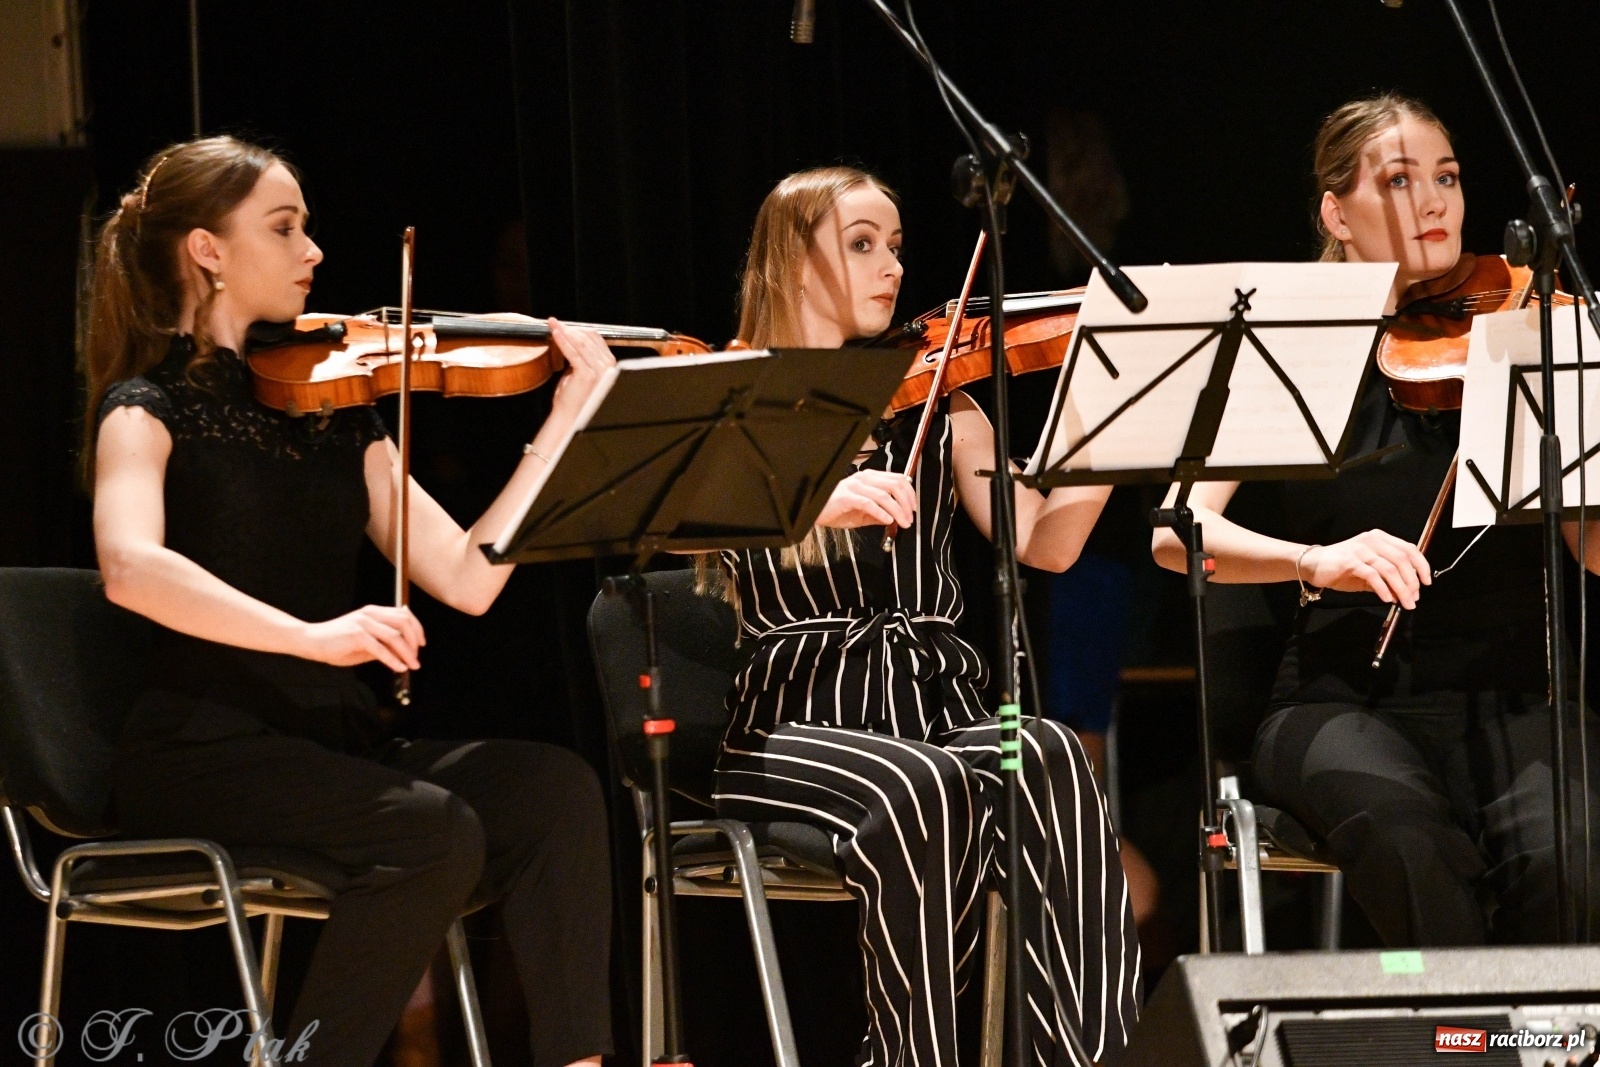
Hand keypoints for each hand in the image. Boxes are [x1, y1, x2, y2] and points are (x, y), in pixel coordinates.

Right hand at [296, 605, 425, 671]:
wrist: (311, 641)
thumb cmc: (337, 642)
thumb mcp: (365, 641)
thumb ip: (383, 641)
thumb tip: (404, 649)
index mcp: (374, 612)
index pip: (404, 614)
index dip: (417, 628)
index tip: (422, 644)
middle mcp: (370, 614)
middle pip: (404, 623)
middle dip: (415, 641)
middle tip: (417, 657)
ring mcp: (363, 623)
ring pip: (395, 636)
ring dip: (407, 653)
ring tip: (412, 665)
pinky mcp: (356, 635)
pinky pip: (381, 649)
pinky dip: (393, 660)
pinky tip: (398, 668)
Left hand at [548, 318, 615, 418]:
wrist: (570, 415)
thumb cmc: (574, 395)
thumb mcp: (581, 371)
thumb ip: (582, 356)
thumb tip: (572, 335)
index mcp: (609, 364)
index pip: (595, 338)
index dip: (578, 329)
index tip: (564, 325)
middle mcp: (608, 366)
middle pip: (588, 337)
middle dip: (570, 328)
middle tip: (554, 322)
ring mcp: (599, 370)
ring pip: (580, 342)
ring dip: (564, 331)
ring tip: (552, 324)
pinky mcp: (586, 374)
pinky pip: (573, 352)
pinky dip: (562, 340)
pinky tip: (554, 333)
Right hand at [815, 470, 915, 528]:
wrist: (815, 511)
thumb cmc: (837, 509)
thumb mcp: (863, 512)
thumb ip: (880, 512)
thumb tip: (897, 518)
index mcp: (870, 478)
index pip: (897, 479)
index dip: (910, 493)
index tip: (913, 509)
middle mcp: (864, 478)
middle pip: (894, 485)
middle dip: (906, 503)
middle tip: (910, 518)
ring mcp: (855, 486)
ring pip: (884, 495)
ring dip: (897, 510)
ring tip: (902, 522)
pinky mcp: (847, 497)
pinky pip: (869, 503)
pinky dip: (881, 512)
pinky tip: (887, 520)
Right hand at [1301, 530, 1431, 609]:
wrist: (1313, 564)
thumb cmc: (1341, 568)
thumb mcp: (1369, 572)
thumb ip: (1387, 579)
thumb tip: (1405, 594)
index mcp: (1379, 539)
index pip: (1409, 549)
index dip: (1421, 566)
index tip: (1426, 583)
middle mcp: (1372, 540)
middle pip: (1402, 560)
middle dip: (1412, 581)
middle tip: (1414, 598)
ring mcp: (1361, 550)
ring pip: (1390, 569)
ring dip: (1401, 588)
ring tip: (1404, 603)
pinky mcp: (1350, 561)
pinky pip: (1372, 575)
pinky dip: (1383, 588)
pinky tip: (1387, 599)